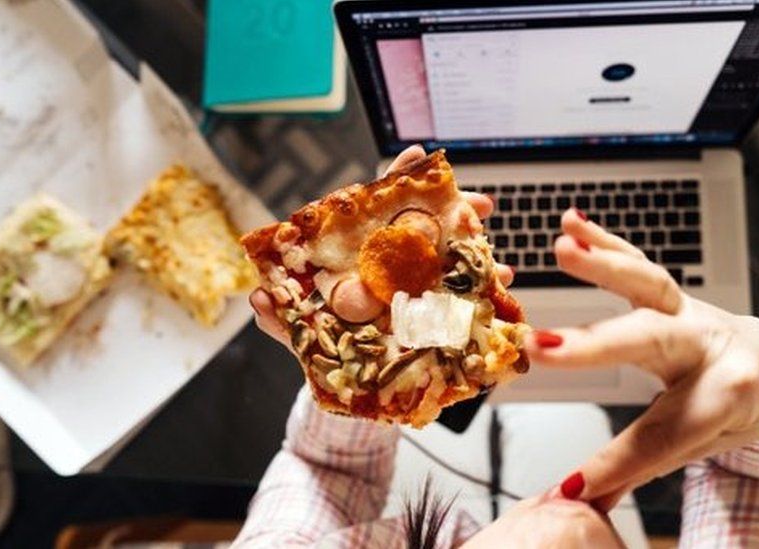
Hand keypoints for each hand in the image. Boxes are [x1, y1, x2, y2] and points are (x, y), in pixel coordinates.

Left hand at [250, 144, 512, 347]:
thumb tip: (259, 300)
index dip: (395, 178)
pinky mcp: (429, 310)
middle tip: (480, 205)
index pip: (373, 206)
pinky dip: (481, 289)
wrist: (343, 383)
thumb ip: (278, 319)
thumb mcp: (295, 332)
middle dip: (454, 210)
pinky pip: (458, 294)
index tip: (417, 155)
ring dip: (476, 250)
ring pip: (447, 255)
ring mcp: (410, 283)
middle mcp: (384, 260)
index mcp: (353, 252)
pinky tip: (499, 286)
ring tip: (497, 256)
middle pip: (421, 224)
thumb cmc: (317, 344)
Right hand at [528, 208, 758, 509]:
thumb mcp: (694, 447)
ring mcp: (689, 312)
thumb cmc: (732, 411)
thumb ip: (633, 469)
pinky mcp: (672, 292)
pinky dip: (605, 240)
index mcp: (723, 398)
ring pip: (650, 284)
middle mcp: (708, 348)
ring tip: (564, 248)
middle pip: (652, 343)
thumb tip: (575, 500)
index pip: (660, 435)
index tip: (572, 485)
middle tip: (545, 349)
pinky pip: (639, 261)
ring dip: (604, 264)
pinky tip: (571, 222)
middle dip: (597, 345)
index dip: (615, 463)